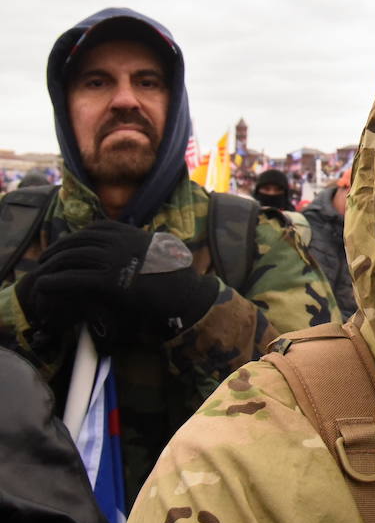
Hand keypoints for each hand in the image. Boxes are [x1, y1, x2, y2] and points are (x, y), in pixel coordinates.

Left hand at [18, 221, 218, 343]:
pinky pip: (74, 279)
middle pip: (77, 241)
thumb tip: (136, 244)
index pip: (93, 229)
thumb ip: (141, 245)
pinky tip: (44, 287)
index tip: (64, 246)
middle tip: (44, 261)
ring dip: (52, 266)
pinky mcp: (109, 281)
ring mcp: (114, 260)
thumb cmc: (177, 276)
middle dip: (57, 250)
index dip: (74, 237)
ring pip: (72, 258)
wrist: (187, 293)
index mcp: (131, 233)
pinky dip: (55, 282)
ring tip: (40, 274)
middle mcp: (119, 242)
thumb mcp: (158, 250)